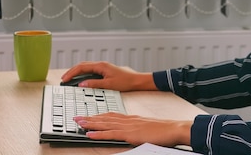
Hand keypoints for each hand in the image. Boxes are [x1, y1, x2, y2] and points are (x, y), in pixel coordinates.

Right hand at [61, 61, 156, 90]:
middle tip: (64, 79)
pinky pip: (90, 70)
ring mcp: (102, 67)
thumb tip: (81, 84)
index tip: (65, 79)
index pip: (82, 67)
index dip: (71, 73)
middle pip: (82, 66)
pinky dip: (83, 74)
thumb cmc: (125, 81)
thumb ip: (94, 84)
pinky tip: (80, 79)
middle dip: (72, 72)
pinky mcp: (104, 70)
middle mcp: (100, 64)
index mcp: (101, 66)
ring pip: (86, 67)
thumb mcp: (109, 85)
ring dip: (77, 72)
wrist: (136, 80)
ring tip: (69, 79)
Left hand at [74, 113, 191, 146]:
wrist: (174, 128)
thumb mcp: (147, 128)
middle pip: (105, 117)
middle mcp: (128, 120)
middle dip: (90, 117)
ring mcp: (128, 126)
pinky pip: (111, 133)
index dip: (98, 115)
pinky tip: (89, 134)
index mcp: (132, 118)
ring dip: (90, 123)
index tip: (89, 116)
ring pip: (105, 123)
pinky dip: (98, 133)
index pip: (111, 115)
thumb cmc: (164, 131)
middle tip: (77, 118)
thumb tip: (130, 134)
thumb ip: (137, 129)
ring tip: (78, 123)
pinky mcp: (130, 134)